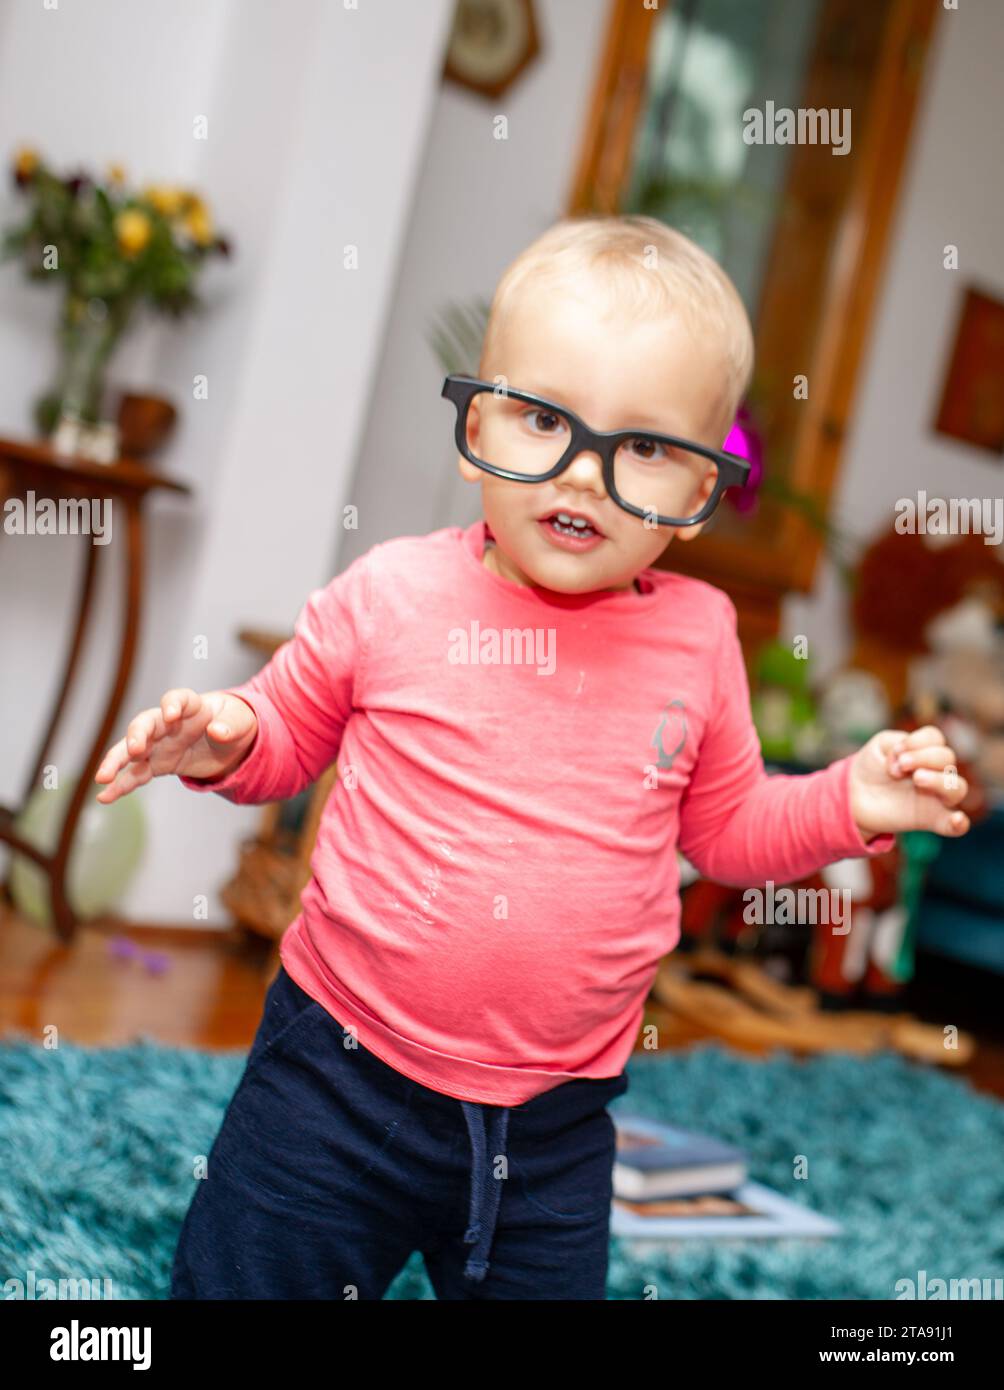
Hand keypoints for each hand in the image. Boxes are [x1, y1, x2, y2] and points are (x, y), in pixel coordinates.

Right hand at [93, 688, 257, 803]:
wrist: (231, 740)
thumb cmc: (234, 722)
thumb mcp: (240, 722)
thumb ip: (230, 726)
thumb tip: (217, 731)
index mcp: (190, 706)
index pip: (177, 699)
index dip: (172, 704)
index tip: (170, 714)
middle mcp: (168, 723)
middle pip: (145, 724)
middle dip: (137, 735)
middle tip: (134, 749)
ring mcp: (159, 744)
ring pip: (132, 750)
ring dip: (117, 762)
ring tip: (102, 778)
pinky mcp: (158, 763)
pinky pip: (136, 774)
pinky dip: (122, 785)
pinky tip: (105, 797)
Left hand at [849, 725, 969, 840]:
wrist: (855, 795)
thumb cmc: (872, 768)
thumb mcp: (880, 745)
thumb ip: (895, 742)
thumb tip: (906, 761)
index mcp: (925, 751)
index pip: (935, 739)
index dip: (917, 740)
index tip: (895, 751)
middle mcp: (936, 772)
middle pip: (948, 758)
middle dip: (924, 757)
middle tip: (901, 765)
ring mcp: (936, 797)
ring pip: (958, 787)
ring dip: (939, 780)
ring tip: (916, 779)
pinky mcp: (931, 820)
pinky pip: (955, 826)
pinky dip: (959, 824)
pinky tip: (957, 820)